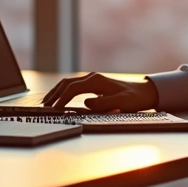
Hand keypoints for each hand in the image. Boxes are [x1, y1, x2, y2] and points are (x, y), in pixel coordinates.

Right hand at [41, 73, 158, 111]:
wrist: (144, 92)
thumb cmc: (134, 99)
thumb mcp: (121, 103)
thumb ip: (104, 103)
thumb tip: (86, 103)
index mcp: (97, 81)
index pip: (72, 89)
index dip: (61, 99)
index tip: (53, 109)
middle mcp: (92, 77)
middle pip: (66, 83)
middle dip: (54, 95)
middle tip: (43, 107)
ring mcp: (92, 79)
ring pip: (68, 83)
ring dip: (56, 92)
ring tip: (46, 103)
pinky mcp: (93, 84)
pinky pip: (73, 86)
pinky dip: (63, 91)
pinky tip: (59, 99)